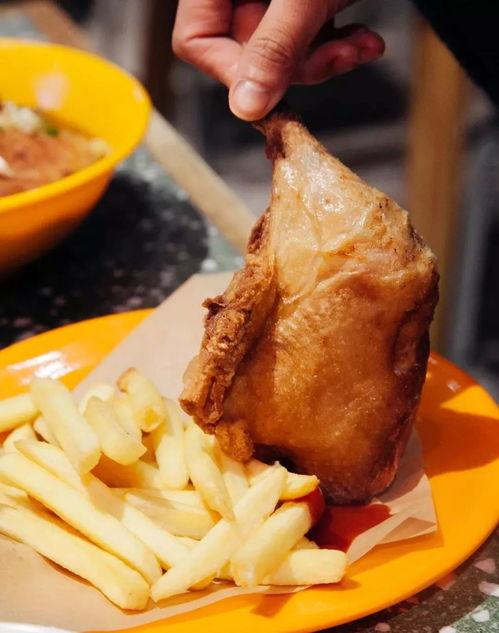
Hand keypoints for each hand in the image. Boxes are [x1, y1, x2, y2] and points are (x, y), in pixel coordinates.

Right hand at [173, 1, 384, 120]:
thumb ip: (275, 46)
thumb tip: (245, 106)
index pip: (196, 39)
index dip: (232, 71)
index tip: (269, 89)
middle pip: (247, 51)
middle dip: (297, 65)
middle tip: (336, 59)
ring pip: (282, 51)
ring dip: (326, 58)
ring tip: (360, 46)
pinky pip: (308, 36)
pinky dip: (339, 43)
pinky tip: (364, 39)